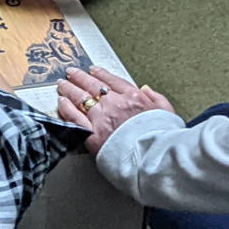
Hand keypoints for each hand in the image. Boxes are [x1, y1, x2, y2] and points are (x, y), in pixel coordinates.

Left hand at [56, 66, 174, 154]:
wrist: (153, 157)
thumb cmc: (162, 138)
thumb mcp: (167, 112)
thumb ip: (156, 98)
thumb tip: (146, 90)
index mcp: (133, 97)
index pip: (112, 81)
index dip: (100, 74)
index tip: (93, 70)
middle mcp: (114, 104)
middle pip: (92, 86)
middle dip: (80, 77)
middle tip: (71, 72)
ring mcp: (101, 118)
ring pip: (80, 98)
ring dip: (69, 89)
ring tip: (62, 84)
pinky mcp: (91, 134)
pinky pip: (74, 117)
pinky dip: (66, 108)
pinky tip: (61, 102)